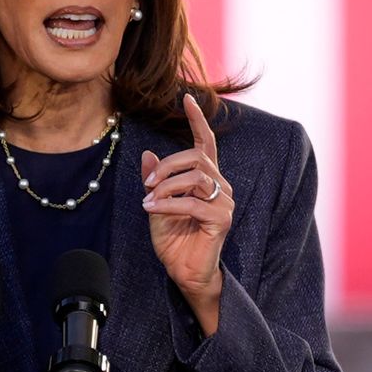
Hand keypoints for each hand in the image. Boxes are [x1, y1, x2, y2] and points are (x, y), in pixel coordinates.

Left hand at [140, 92, 234, 328]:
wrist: (184, 272)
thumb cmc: (174, 240)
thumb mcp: (157, 205)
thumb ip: (155, 181)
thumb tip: (147, 155)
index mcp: (206, 179)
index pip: (206, 143)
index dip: (198, 120)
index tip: (188, 99)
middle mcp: (219, 186)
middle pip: (195, 157)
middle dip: (167, 167)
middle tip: (147, 185)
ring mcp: (224, 202)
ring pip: (195, 177)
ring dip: (166, 187)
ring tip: (149, 201)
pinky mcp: (221, 219)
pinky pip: (192, 202)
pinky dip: (168, 204)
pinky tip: (153, 210)